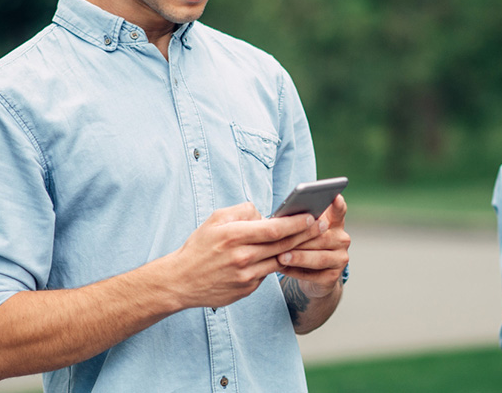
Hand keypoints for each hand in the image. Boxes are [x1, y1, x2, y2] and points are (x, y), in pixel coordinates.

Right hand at [165, 202, 322, 308]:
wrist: (180, 281)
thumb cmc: (199, 247)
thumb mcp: (215, 220)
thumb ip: (242, 212)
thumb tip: (266, 214)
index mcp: (233, 236)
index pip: (273, 229)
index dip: (295, 223)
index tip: (310, 216)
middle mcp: (241, 257)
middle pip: (282, 245)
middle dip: (305, 235)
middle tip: (321, 226)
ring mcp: (245, 276)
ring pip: (279, 261)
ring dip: (296, 251)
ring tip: (310, 241)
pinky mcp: (246, 290)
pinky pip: (267, 274)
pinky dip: (276, 264)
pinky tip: (286, 256)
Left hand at [277, 195, 350, 297]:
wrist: (314, 276)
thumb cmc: (303, 245)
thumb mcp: (303, 232)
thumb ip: (299, 223)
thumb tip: (280, 220)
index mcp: (335, 224)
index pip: (339, 211)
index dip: (338, 204)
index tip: (335, 196)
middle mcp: (341, 240)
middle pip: (322, 238)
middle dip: (301, 239)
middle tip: (283, 240)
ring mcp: (340, 259)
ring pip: (319, 258)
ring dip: (298, 257)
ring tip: (281, 257)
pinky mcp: (333, 277)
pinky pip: (314, 275)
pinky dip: (296, 271)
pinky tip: (283, 268)